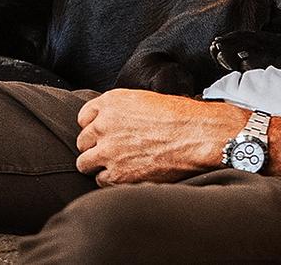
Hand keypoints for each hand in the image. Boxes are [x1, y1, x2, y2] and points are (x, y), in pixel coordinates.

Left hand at [75, 89, 245, 186]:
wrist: (198, 136)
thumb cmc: (181, 116)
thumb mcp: (146, 100)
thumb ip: (122, 110)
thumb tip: (114, 122)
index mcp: (111, 102)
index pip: (84, 117)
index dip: (93, 126)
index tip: (101, 133)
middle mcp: (104, 125)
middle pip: (82, 141)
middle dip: (94, 146)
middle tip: (111, 150)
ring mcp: (108, 151)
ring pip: (85, 163)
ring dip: (98, 164)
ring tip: (115, 165)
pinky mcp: (117, 174)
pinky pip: (101, 180)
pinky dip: (111, 179)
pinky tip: (126, 174)